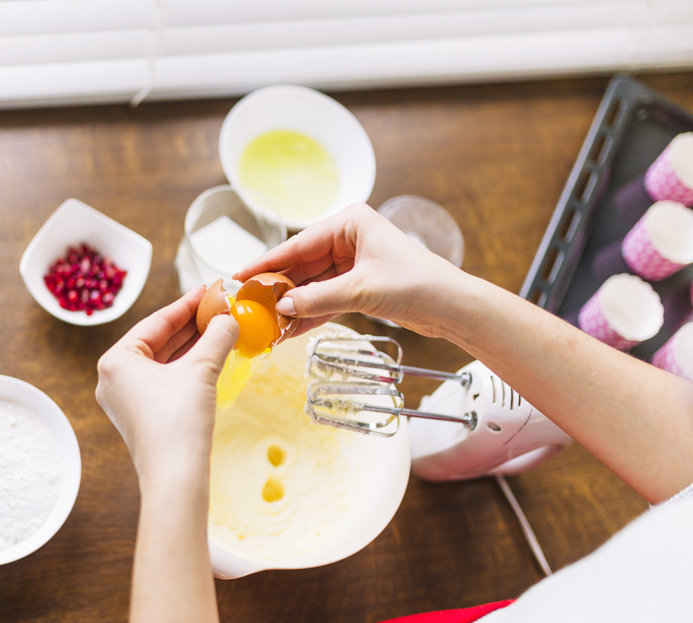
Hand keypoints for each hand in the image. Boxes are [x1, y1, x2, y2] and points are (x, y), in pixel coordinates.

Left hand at [95, 286, 239, 495]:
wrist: (176, 477)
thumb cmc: (179, 422)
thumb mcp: (201, 370)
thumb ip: (217, 337)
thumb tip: (232, 317)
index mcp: (116, 360)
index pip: (155, 322)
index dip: (186, 304)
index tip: (209, 289)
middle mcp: (113, 378)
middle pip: (158, 340)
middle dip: (190, 324)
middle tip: (219, 306)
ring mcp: (126, 398)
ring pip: (163, 361)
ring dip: (192, 344)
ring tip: (220, 326)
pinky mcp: (141, 415)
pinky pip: (164, 380)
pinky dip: (187, 366)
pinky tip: (211, 355)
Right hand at [235, 203, 469, 336]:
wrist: (451, 306)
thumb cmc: (417, 284)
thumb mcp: (361, 291)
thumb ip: (317, 299)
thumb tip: (280, 308)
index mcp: (349, 223)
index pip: (297, 244)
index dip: (267, 262)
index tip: (241, 275)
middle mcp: (348, 239)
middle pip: (301, 265)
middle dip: (277, 289)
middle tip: (250, 306)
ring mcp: (352, 264)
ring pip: (311, 286)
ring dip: (291, 306)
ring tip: (266, 324)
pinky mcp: (358, 287)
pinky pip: (325, 299)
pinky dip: (309, 314)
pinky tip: (289, 329)